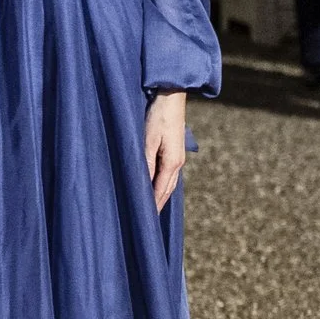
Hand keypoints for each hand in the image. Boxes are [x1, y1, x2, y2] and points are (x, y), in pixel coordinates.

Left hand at [145, 91, 187, 212]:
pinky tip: (155, 187)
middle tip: (146, 223)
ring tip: (151, 210)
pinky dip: (161, 185)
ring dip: (160, 196)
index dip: (152, 206)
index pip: (160, 191)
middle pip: (166, 191)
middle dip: (157, 205)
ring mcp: (177, 157)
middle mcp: (177, 163)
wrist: (171, 95)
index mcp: (172, 163)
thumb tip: (143, 184)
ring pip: (168, 184)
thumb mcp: (148, 139)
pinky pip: (168, 175)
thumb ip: (146, 162)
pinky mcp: (174, 151)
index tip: (144, 222)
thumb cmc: (159, 115)